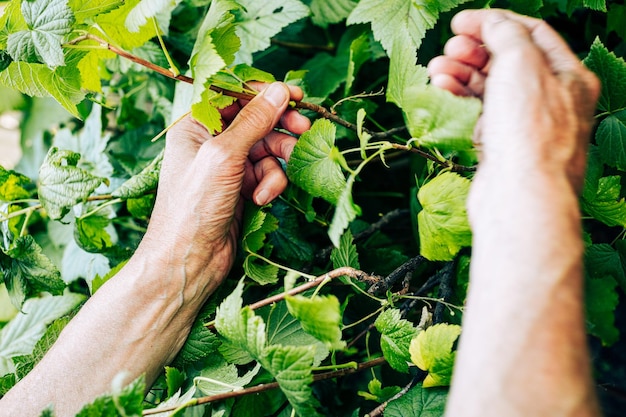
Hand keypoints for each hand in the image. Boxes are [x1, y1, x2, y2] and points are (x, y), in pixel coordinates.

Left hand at [140, 82, 309, 302]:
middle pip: (255, 120)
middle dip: (279, 126)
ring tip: (278, 176)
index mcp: (196, 125)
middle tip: (304, 127)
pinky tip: (261, 199)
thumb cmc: (193, 206)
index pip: (233, 94)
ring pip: (266, 149)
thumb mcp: (224, 156)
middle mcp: (211, 142)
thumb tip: (280, 90)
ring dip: (277, 162)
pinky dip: (269, 185)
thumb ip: (253, 121)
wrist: (188, 260)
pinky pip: (266, 174)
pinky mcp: (240, 188)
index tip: (295, 94)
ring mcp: (227, 166)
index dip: (264, 92)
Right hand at [427, 9, 599, 191]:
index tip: (461, 22)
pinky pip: (481, 114)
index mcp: (568, 76)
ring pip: (491, 89)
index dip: (494, 22)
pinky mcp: (503, 147)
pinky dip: (461, 99)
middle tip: (449, 48)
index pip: (530, 34)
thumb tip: (494, 22)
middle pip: (508, 62)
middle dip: (474, 50)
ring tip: (436, 69)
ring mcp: (526, 125)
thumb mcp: (521, 65)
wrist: (520, 197)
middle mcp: (550, 100)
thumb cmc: (530, 135)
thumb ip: (506, 35)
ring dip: (462, 74)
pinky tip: (443, 91)